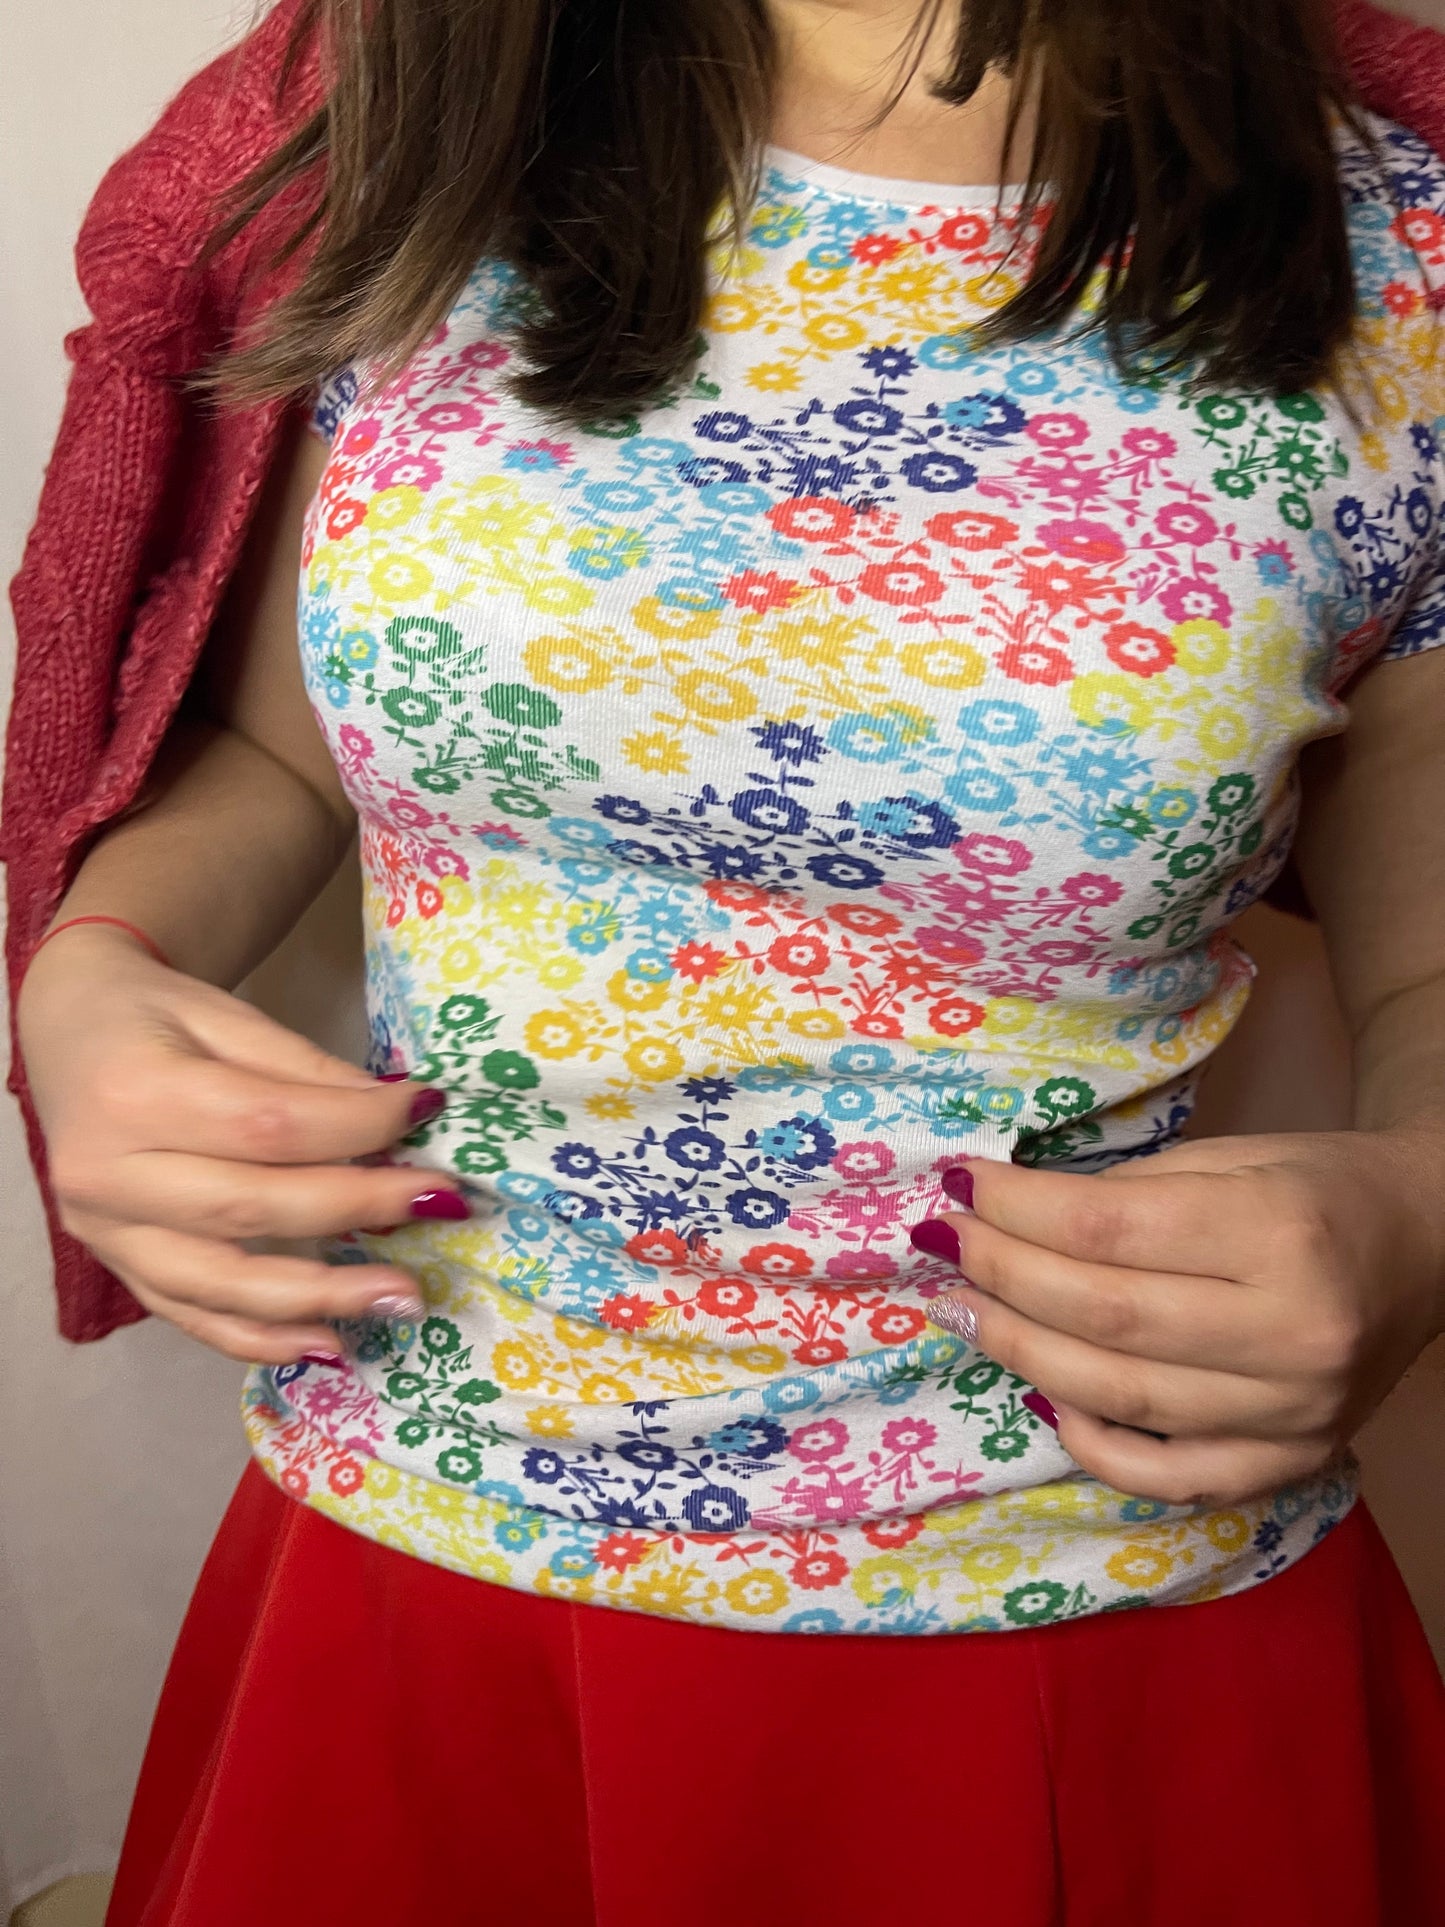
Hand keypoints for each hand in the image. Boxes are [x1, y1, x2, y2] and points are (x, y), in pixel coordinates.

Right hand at [18, 925, 468, 1364]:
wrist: (69, 1032)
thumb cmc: (154, 1017)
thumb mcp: (228, 1016)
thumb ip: (306, 1071)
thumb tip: (400, 1114)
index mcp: (135, 1092)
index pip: (267, 1124)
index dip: (357, 1126)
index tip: (427, 1112)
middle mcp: (107, 1174)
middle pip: (251, 1207)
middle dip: (357, 1210)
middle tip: (440, 1207)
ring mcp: (104, 1232)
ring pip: (222, 1283)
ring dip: (321, 1297)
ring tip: (402, 1299)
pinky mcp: (116, 1265)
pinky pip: (192, 1316)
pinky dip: (261, 1339)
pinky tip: (329, 1342)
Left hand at [916, 1130, 1444, 1504]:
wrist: (1428, 1247)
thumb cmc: (1316, 1188)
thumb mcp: (1230, 1159)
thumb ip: (1124, 1194)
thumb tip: (1002, 1214)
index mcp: (1279, 1233)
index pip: (1108, 1229)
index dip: (1015, 1209)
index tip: (956, 1184)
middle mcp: (1293, 1333)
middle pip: (1104, 1316)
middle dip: (1002, 1277)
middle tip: (942, 1246)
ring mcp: (1294, 1414)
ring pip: (1121, 1396)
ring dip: (1021, 1351)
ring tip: (962, 1311)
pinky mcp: (1290, 1464)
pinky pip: (1166, 1474)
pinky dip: (1092, 1442)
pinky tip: (1041, 1393)